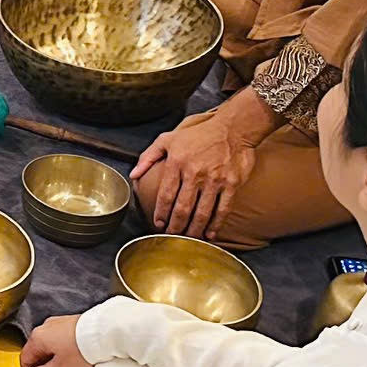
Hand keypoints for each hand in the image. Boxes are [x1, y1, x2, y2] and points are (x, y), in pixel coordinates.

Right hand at [18, 314, 94, 366]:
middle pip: (36, 352)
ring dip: (52, 361)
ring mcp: (58, 324)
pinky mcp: (70, 323)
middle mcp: (45, 327)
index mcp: (37, 337)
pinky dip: (62, 352)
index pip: (24, 359)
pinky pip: (60, 340)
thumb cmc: (82, 347)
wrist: (104, 332)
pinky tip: (72, 359)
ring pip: (49, 346)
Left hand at [131, 105, 259, 238]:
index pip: (166, 194)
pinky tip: (209, 234)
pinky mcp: (232, 184)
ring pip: (202, 212)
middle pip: (182, 208)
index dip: (161, 213)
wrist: (233, 128)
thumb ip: (148, 157)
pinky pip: (222, 209)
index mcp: (177, 162)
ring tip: (188, 238)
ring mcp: (215, 179)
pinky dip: (215, 225)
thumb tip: (133, 174)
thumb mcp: (168, 139)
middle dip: (176, 226)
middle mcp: (195, 172)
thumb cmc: (199, 134)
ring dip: (194, 229)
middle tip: (172, 237)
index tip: (159, 224)